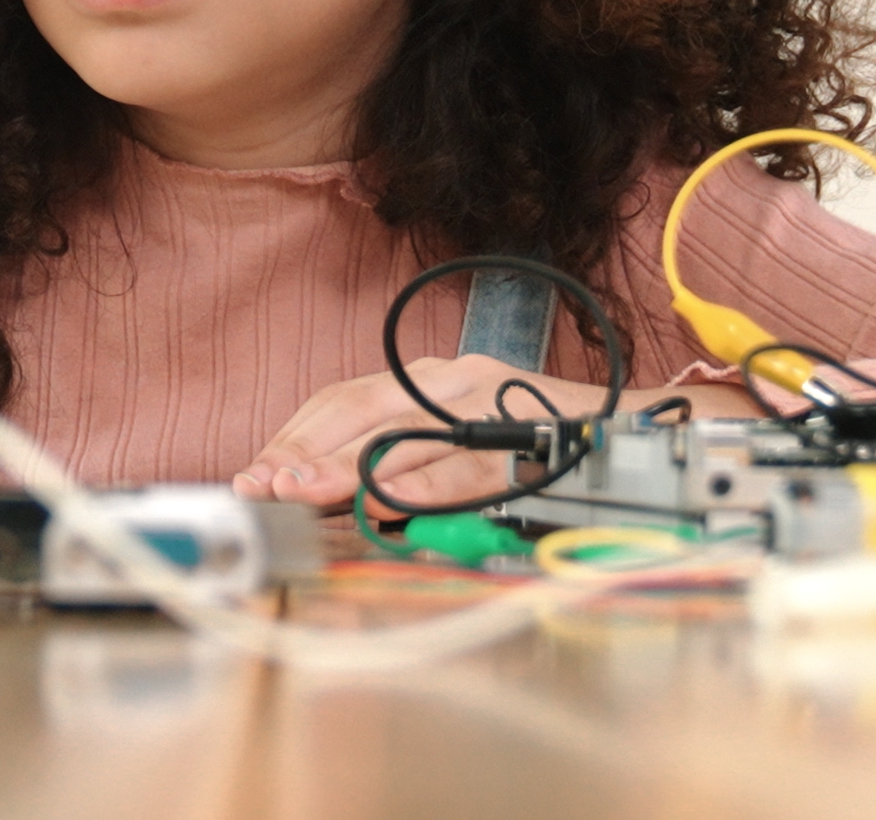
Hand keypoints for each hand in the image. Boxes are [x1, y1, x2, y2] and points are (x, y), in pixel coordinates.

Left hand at [233, 355, 611, 510]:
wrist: (621, 429)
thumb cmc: (531, 440)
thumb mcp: (451, 443)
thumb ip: (395, 464)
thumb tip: (326, 497)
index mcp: (422, 378)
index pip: (338, 401)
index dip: (291, 437)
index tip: (254, 475)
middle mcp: (447, 377)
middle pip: (358, 410)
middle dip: (303, 451)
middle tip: (264, 487)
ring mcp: (484, 397)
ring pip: (403, 430)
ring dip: (347, 465)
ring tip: (302, 491)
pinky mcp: (520, 424)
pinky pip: (465, 455)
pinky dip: (425, 478)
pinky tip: (389, 496)